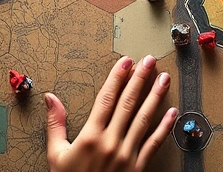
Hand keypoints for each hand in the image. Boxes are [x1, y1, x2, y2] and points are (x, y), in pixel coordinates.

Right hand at [45, 55, 177, 171]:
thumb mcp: (56, 155)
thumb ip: (55, 124)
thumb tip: (50, 98)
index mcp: (90, 136)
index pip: (106, 99)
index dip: (117, 78)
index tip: (126, 62)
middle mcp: (111, 142)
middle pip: (128, 103)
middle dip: (139, 79)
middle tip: (148, 60)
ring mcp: (127, 155)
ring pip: (144, 119)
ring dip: (155, 96)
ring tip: (163, 78)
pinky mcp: (138, 168)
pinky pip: (154, 144)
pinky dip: (165, 128)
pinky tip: (172, 113)